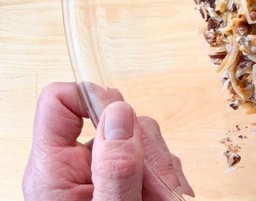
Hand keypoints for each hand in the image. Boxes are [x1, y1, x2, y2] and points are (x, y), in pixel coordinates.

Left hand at [23, 82, 193, 199]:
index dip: (93, 98)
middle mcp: (72, 166)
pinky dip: (168, 178)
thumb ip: (115, 166)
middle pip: (114, 119)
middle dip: (148, 150)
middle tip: (160, 189)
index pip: (59, 102)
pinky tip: (169, 199)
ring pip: (141, 137)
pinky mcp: (121, 180)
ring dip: (164, 169)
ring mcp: (98, 173)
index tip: (125, 123)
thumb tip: (118, 114)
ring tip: (167, 200)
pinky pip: (153, 158)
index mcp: (53, 171)